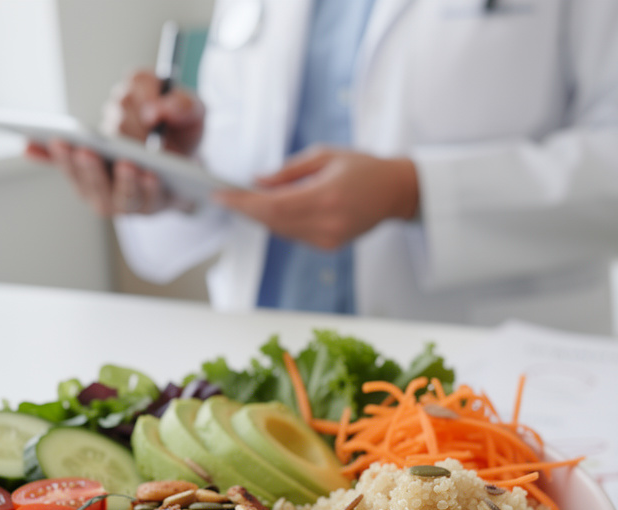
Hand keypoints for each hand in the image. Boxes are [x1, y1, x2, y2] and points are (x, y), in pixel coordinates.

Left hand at [24, 69, 206, 216]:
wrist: (172, 136)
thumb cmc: (182, 128)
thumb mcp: (194, 111)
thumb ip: (182, 107)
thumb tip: (154, 112)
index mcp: (164, 190)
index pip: (150, 193)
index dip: (139, 183)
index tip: (133, 167)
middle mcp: (134, 198)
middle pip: (115, 197)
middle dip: (100, 174)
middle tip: (90, 152)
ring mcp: (107, 190)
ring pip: (89, 189)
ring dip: (74, 167)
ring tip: (65, 143)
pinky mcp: (85, 175)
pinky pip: (64, 170)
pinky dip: (46, 159)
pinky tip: (28, 146)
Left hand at [213, 146, 419, 250]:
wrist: (396, 192)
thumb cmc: (364, 168)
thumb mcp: (325, 156)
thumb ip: (288, 171)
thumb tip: (257, 181)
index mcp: (326, 196)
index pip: (273, 205)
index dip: (243, 203)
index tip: (221, 196)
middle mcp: (327, 223)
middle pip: (272, 222)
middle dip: (246, 210)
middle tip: (226, 197)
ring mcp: (329, 239)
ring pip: (281, 231)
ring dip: (260, 217)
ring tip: (244, 201)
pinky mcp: (330, 246)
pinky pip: (294, 236)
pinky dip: (279, 224)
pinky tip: (271, 210)